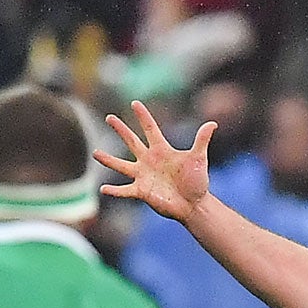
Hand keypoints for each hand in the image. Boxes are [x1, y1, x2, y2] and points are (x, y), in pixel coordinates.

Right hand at [96, 100, 215, 223]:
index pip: (150, 129)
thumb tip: (212, 123)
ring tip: (95, 153)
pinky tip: (103, 189)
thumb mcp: (198, 158)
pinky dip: (114, 191)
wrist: (193, 204)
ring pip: (121, 165)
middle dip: (121, 130)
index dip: (143, 116)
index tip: (135, 102)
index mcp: (162, 150)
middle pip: (132, 141)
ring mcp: (143, 176)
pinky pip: (125, 190)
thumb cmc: (196, 181)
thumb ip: (201, 140)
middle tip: (109, 118)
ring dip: (108, 160)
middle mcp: (149, 160)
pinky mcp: (141, 191)